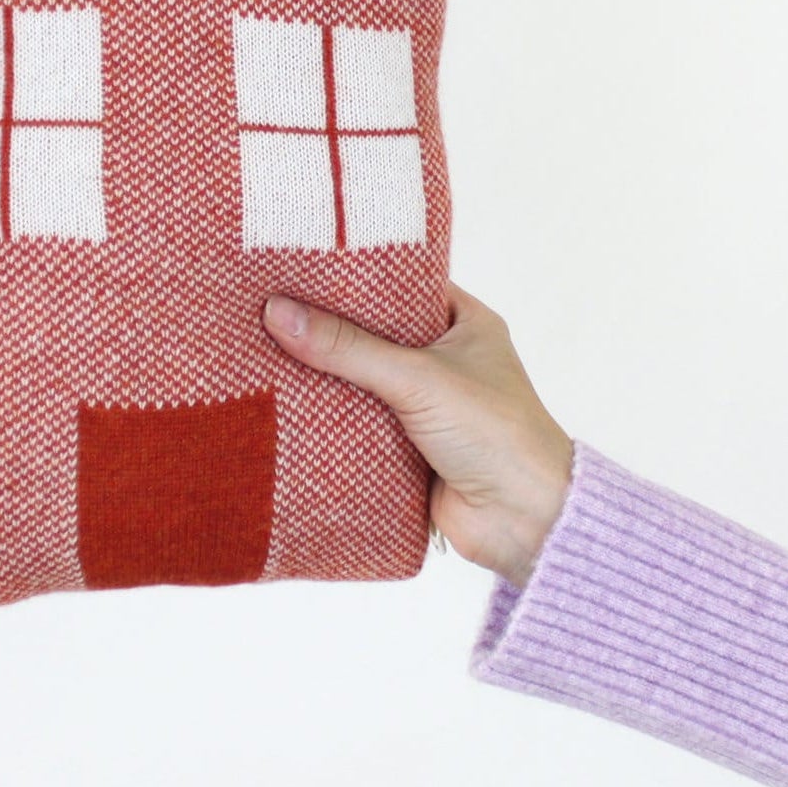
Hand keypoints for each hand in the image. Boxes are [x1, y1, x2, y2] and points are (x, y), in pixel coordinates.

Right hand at [261, 282, 574, 587]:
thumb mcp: (418, 377)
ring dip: (324, 379)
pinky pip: (359, 428)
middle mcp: (447, 360)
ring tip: (261, 349)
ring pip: (362, 384)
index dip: (354, 277)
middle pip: (374, 336)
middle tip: (269, 305)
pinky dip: (329, 423)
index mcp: (465, 324)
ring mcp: (427, 407)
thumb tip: (280, 313)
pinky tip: (283, 407)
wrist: (525, 520)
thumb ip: (348, 348)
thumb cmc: (496, 434)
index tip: (300, 266)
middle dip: (328, 330)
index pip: (401, 286)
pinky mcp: (409, 450)